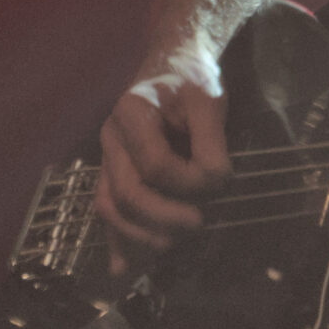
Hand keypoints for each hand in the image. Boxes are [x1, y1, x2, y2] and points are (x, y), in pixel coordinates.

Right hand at [96, 49, 231, 269]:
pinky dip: (116, 240)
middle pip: (124, 192)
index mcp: (132, 114)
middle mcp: (111, 138)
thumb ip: (211, 142)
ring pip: (108, 206)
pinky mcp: (115, 171)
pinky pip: (108, 208)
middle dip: (160, 217)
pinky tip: (124, 270)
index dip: (187, 182)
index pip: (154, 165)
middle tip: (197, 225)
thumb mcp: (210, 99)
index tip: (220, 181)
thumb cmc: (193, 76)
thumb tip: (215, 185)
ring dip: (136, 234)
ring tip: (169, 246)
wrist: (174, 58)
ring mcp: (108, 156)